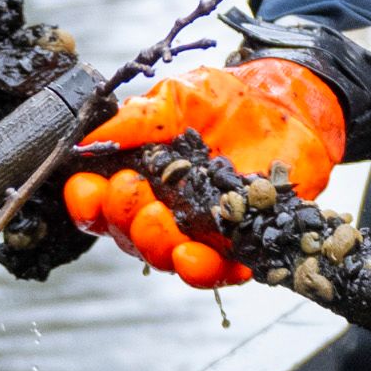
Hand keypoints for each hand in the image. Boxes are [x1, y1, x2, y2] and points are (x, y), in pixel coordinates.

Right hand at [63, 59, 346, 287]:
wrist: (285, 104)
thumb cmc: (224, 99)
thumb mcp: (175, 98)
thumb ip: (135, 120)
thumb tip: (85, 142)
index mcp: (137, 179)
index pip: (98, 205)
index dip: (86, 203)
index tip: (87, 188)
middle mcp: (162, 213)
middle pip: (127, 236)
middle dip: (124, 218)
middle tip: (135, 192)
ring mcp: (199, 234)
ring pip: (165, 258)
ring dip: (156, 245)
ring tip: (161, 220)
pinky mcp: (239, 247)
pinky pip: (217, 272)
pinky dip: (204, 270)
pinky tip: (196, 255)